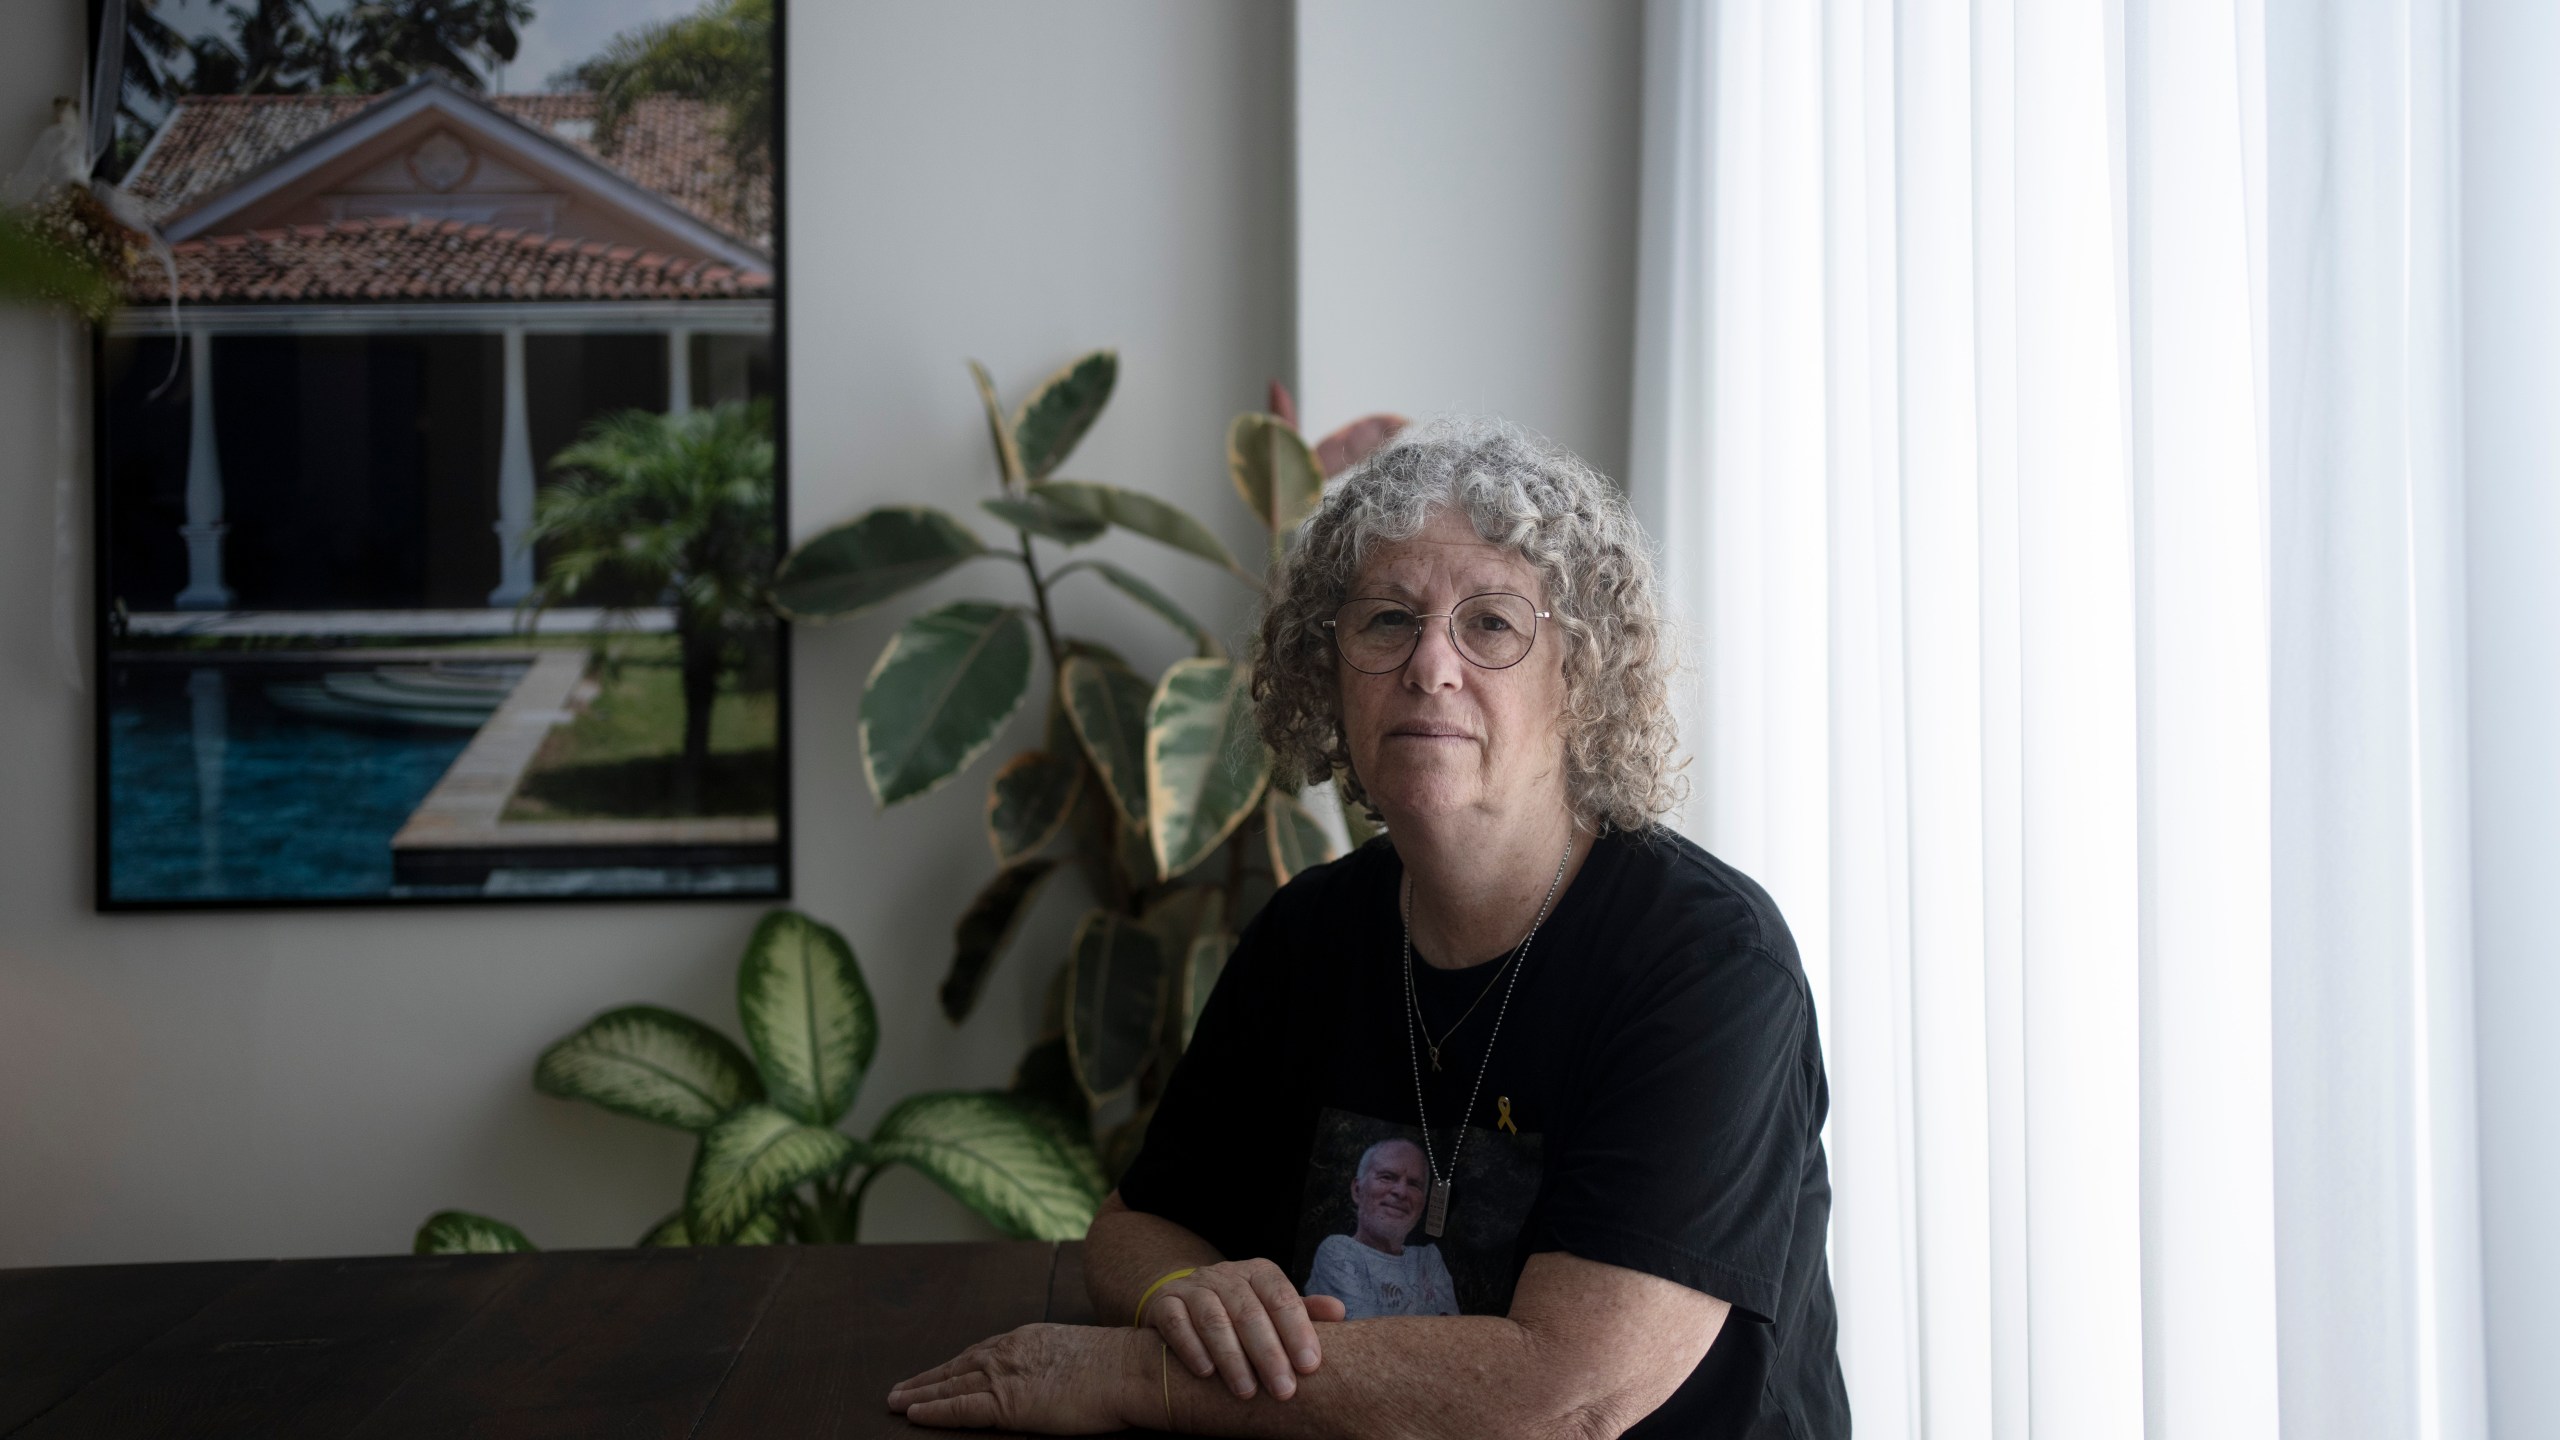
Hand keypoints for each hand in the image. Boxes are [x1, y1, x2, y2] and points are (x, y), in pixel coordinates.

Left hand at [887, 1323, 1146, 1432]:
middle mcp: (1009, 1351)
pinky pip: (959, 1409)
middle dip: (926, 1378)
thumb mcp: (1078, 1353)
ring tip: (894, 1402)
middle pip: (957, 1366)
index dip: (953, 1366)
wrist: (1129, 1371)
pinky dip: (933, 1411)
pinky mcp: (1006, 1404)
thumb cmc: (1118, 1367)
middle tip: (898, 1390)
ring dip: (919, 1394)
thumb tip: (1055, 1377)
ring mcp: (1005, 1376)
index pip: (980, 1353)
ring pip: (950, 1386)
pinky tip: (913, 1414)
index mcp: (1027, 1338)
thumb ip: (1055, 1363)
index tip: (936, 1374)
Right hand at [1139, 1257, 1346, 1400]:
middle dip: (1268, 1353)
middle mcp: (1226, 1275)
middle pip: (1249, 1311)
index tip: (1310, 1366)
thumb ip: (1303, 1311)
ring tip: (1246, 1392)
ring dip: (1231, 1357)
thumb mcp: (1272, 1307)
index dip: (1297, 1331)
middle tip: (1284, 1390)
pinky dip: (1191, 1347)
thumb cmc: (1241, 1311)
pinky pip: (1176, 1323)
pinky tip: (1206, 1374)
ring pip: (1213, 1318)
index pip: (1281, 1297)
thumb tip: (1339, 1312)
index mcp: (1258, 1272)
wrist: (1185, 1299)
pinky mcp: (1164, 1304)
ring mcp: (1193, 1288)